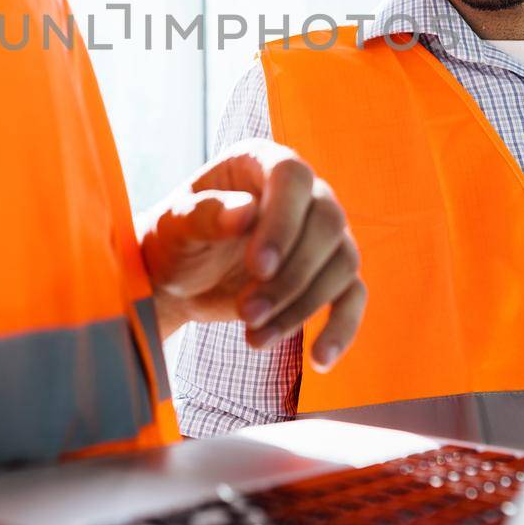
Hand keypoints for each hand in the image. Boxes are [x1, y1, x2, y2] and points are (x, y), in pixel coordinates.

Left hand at [139, 139, 365, 370]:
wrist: (177, 280)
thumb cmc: (172, 241)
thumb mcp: (173, 227)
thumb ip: (203, 214)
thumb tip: (245, 213)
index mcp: (260, 164)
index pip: (293, 178)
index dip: (284, 222)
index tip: (257, 268)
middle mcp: (300, 192)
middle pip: (327, 224)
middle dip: (291, 276)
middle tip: (245, 312)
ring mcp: (318, 233)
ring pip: (342, 263)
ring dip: (302, 306)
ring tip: (254, 336)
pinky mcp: (325, 274)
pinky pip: (352, 296)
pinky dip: (342, 328)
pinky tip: (320, 360)